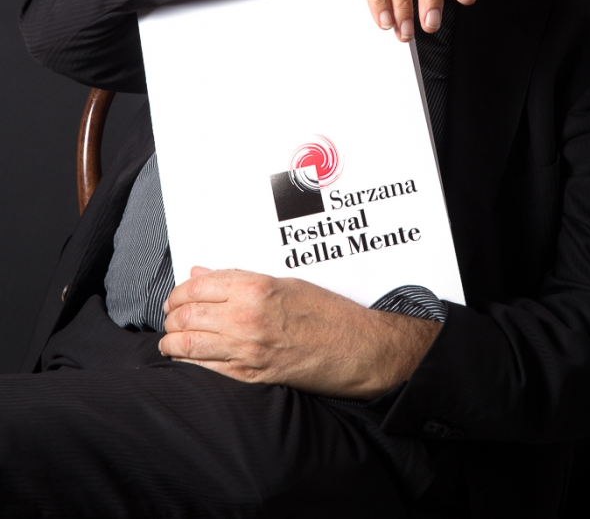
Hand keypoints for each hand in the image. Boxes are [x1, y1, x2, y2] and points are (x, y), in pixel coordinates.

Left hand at [160, 266, 441, 396]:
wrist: (355, 348)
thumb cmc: (327, 311)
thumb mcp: (284, 282)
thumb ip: (239, 279)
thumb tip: (202, 275)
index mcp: (255, 288)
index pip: (198, 287)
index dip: (179, 292)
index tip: (176, 296)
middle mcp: (246, 318)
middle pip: (188, 315)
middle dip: (173, 317)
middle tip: (171, 317)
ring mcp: (247, 350)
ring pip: (189, 345)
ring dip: (173, 342)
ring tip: (171, 340)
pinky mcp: (251, 376)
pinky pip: (206, 371)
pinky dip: (189, 364)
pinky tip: (185, 360)